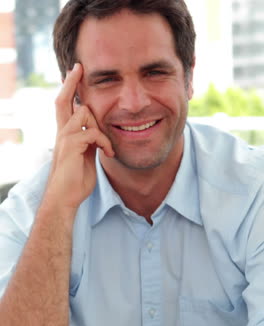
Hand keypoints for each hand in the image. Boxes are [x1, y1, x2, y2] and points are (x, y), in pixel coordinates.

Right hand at [45, 63, 113, 213]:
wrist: (65, 198)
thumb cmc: (76, 181)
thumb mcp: (87, 157)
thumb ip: (91, 143)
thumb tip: (99, 133)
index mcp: (66, 134)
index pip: (65, 106)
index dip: (69, 90)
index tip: (75, 73)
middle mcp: (62, 132)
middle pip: (63, 100)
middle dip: (71, 83)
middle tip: (78, 67)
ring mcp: (65, 138)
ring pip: (84, 113)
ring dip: (100, 126)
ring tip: (107, 148)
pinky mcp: (70, 146)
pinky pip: (92, 132)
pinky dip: (104, 142)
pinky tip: (109, 154)